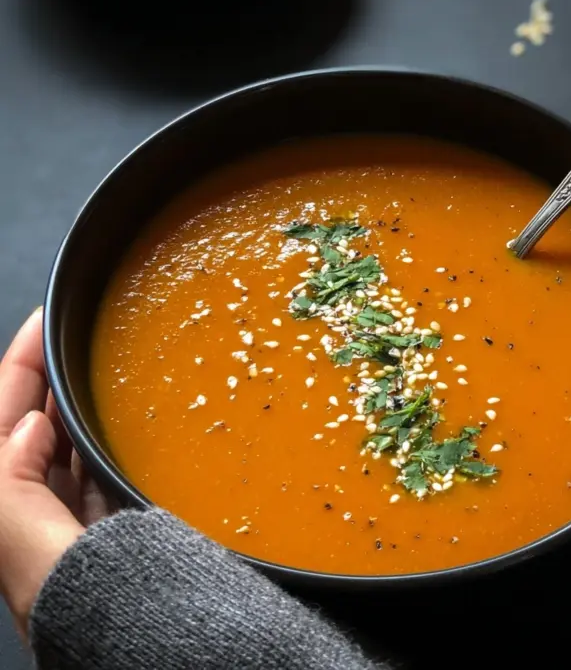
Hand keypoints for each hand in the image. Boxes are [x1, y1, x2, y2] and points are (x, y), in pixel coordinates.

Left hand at [0, 309, 108, 640]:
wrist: (161, 648)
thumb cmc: (97, 616)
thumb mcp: (38, 558)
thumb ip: (14, 494)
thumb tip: (25, 429)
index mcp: (9, 521)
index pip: (1, 426)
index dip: (16, 370)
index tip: (41, 326)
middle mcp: (33, 520)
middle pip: (25, 431)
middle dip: (37, 380)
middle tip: (61, 338)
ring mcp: (72, 523)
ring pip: (59, 446)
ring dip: (66, 403)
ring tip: (82, 366)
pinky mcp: (109, 526)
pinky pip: (92, 466)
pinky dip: (96, 435)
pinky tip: (110, 420)